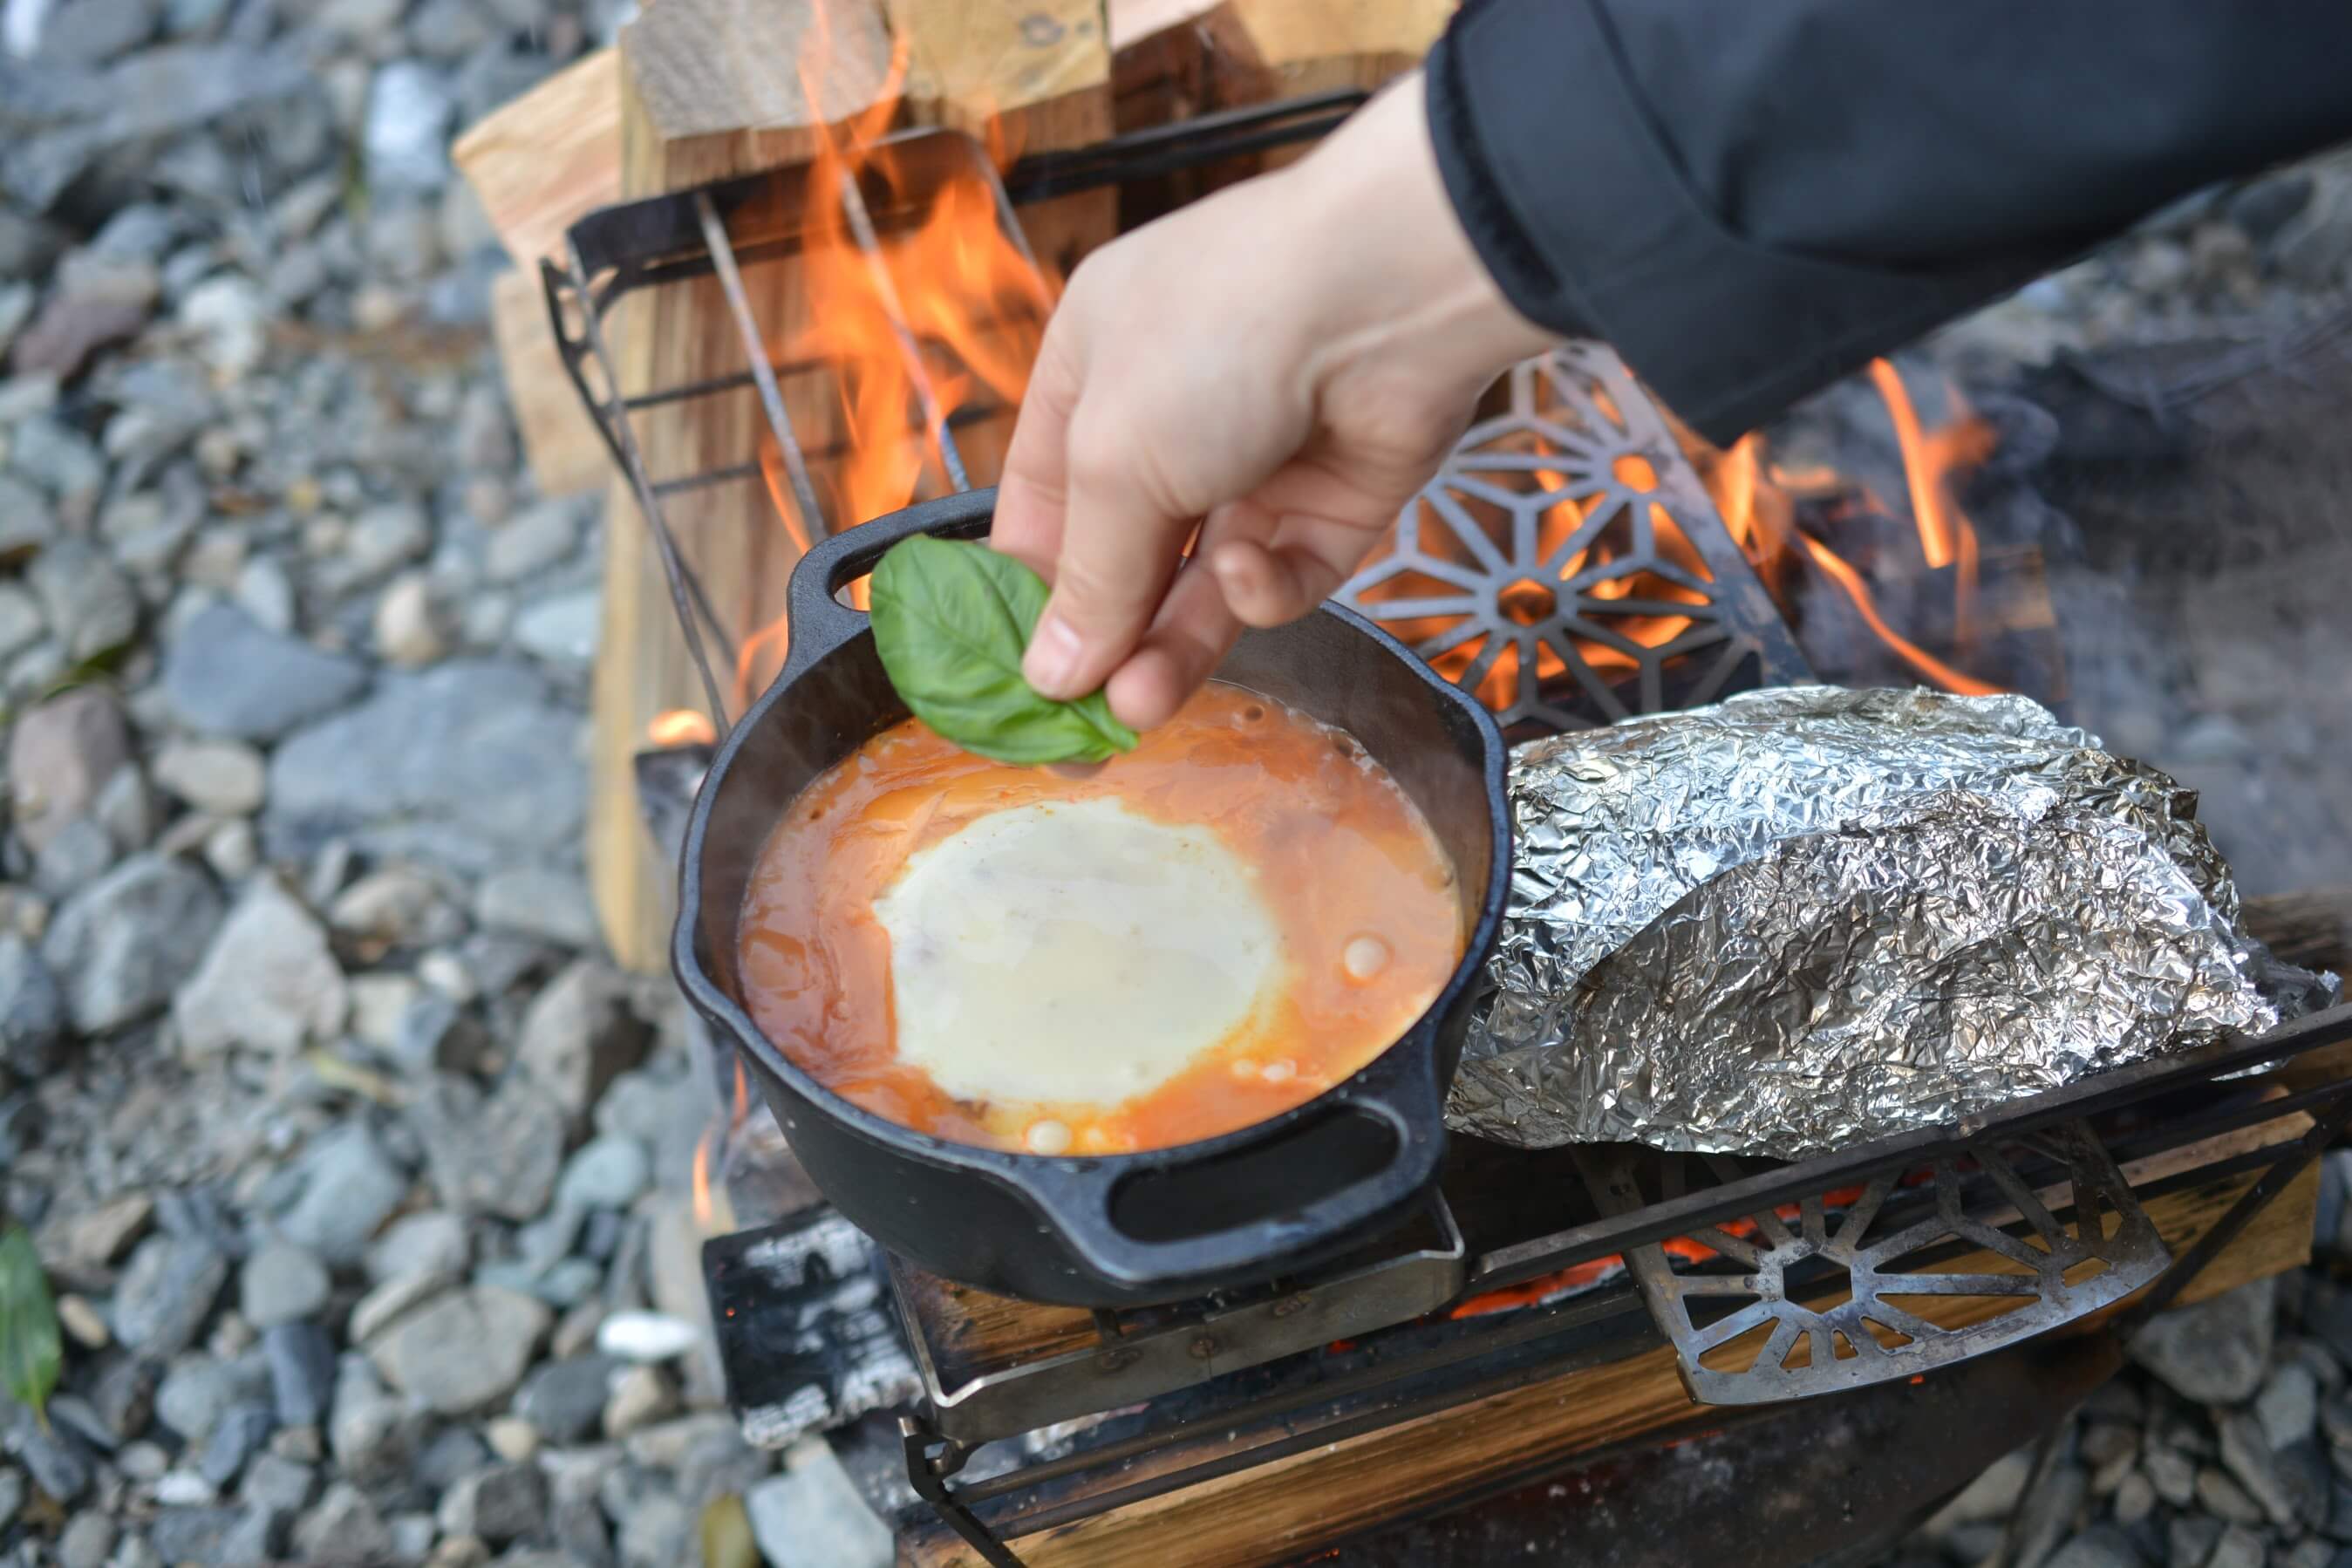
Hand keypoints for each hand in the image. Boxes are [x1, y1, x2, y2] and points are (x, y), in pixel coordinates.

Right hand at [990, 74, 1555, 730]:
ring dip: (1173, 641)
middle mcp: (1171, 411)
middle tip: (1087, 721)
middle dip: (1109, 632)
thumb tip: (1048, 678)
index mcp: (1092, 368)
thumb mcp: (1114, 460)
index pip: (1042, 500)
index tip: (1019, 675)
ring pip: (1204, 579)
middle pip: (1127, 551)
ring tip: (1142, 703)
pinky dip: (1263, 583)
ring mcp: (1259, 456)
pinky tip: (1250, 570)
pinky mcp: (1336, 496)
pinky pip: (1284, 569)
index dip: (1030, 590)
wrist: (1389, 290)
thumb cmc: (1217, 337)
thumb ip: (1086, 579)